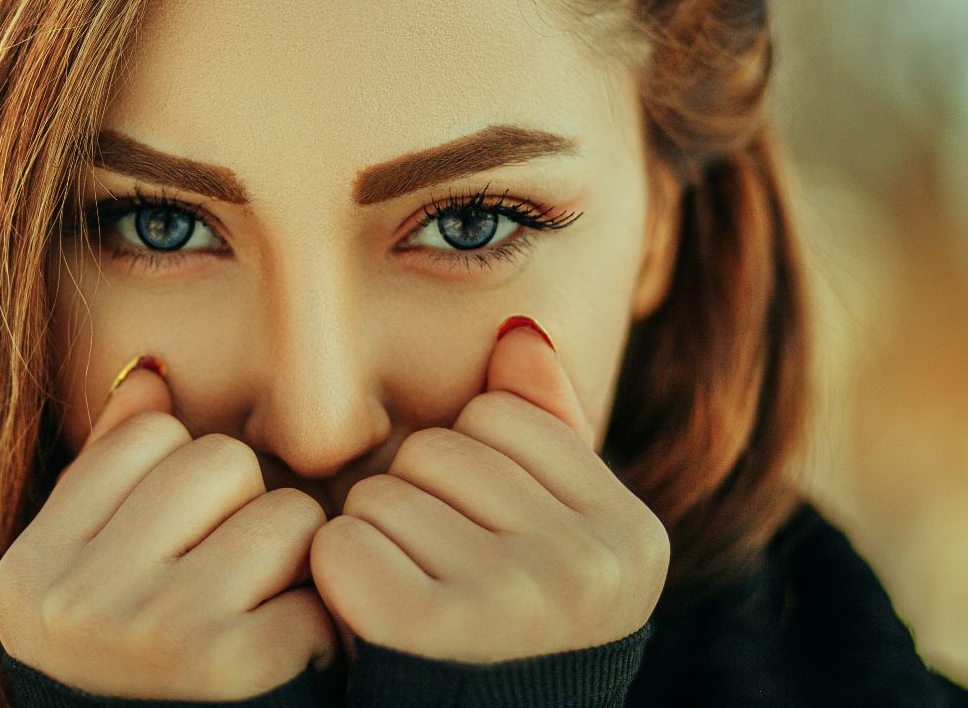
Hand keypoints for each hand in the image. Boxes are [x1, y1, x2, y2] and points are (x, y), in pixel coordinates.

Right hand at [0, 355, 342, 700]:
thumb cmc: (147, 681)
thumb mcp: (95, 584)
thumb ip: (112, 477)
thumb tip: (152, 375)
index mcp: (30, 575)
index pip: (150, 437)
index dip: (189, 486)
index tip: (181, 555)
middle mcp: (74, 603)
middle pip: (220, 462)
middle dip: (245, 515)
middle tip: (231, 591)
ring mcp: (149, 634)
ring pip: (282, 511)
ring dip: (293, 564)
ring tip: (260, 621)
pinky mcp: (231, 666)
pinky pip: (318, 580)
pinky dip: (320, 621)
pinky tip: (288, 662)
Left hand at [308, 316, 668, 663]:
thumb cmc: (504, 634)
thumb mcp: (551, 536)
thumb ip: (546, 431)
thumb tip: (516, 333)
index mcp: (630, 537)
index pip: (501, 414)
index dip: (469, 466)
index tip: (486, 540)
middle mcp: (588, 569)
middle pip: (437, 450)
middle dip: (417, 500)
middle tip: (437, 576)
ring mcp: (517, 601)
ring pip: (383, 491)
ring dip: (374, 538)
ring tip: (411, 599)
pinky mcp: (432, 630)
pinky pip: (342, 543)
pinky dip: (337, 575)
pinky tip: (370, 620)